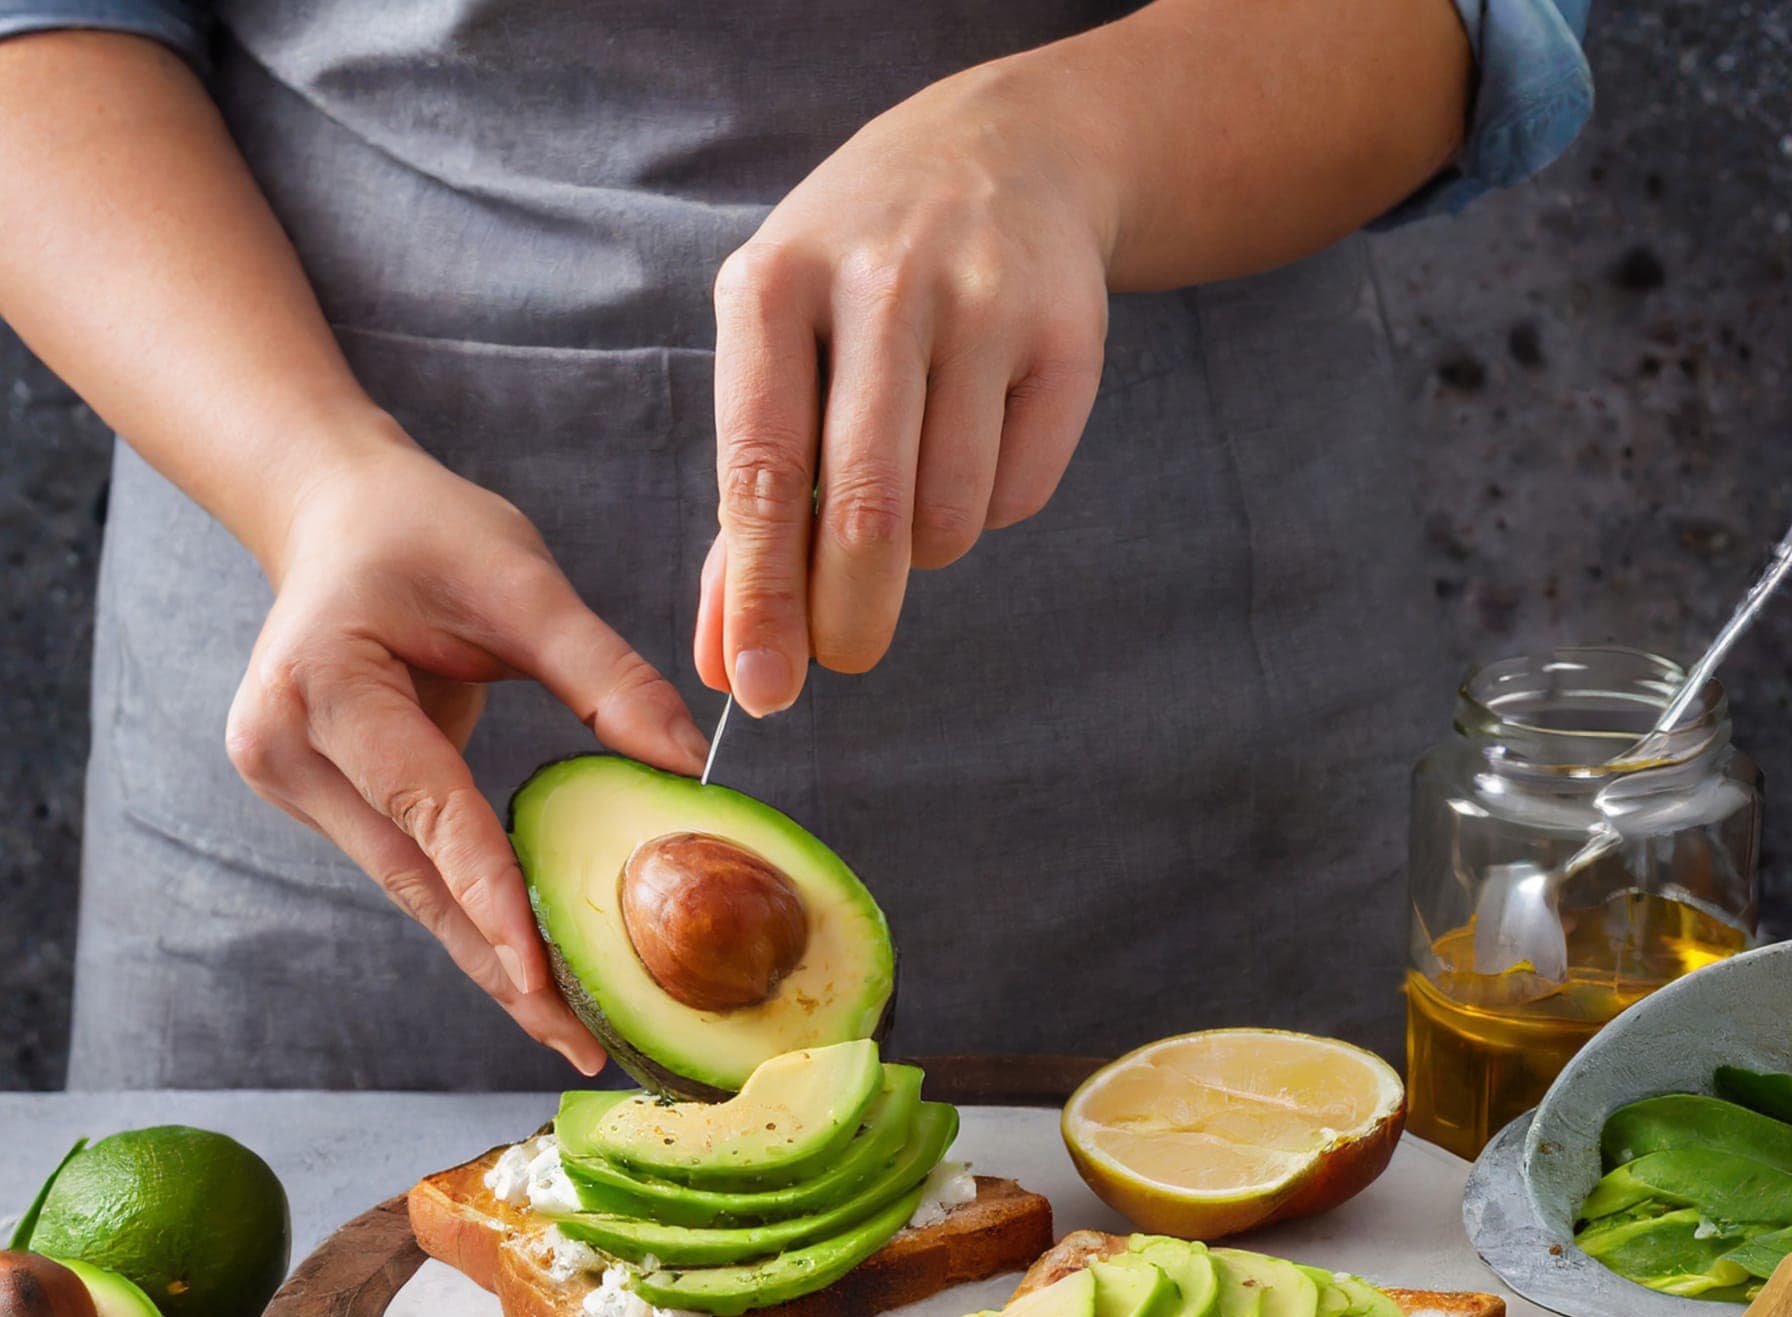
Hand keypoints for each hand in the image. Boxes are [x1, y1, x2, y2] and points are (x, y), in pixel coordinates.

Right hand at [226, 438, 709, 1070]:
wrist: (332, 513)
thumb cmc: (424, 531)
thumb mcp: (520, 577)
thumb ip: (602, 673)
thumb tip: (686, 771)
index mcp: (321, 686)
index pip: (429, 813)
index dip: (492, 902)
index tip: (544, 982)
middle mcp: (285, 749)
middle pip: (417, 882)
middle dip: (505, 966)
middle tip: (585, 1045)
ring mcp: (290, 783)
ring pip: (413, 892)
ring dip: (492, 956)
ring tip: (573, 1028)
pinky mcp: (317, 801)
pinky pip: (412, 870)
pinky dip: (474, 915)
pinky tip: (536, 966)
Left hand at [698, 61, 1115, 712]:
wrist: (1004, 153)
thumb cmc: (854, 288)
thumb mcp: (776, 357)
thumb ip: (747, 515)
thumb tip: (724, 661)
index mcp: (774, 286)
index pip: (762, 473)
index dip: (763, 596)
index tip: (760, 688)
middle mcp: (879, 282)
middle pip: (867, 507)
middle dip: (851, 615)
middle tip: (846, 656)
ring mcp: (983, 300)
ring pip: (950, 514)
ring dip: (927, 546)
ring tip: (915, 485)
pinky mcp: (1068, 332)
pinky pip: (1020, 491)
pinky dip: (992, 504)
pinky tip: (980, 436)